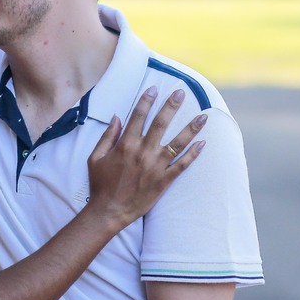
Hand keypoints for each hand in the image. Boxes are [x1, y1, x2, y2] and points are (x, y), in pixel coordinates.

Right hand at [86, 86, 206, 230]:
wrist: (109, 211)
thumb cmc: (100, 184)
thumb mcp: (95, 158)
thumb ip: (107, 136)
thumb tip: (117, 117)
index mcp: (125, 145)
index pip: (138, 117)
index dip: (146, 101)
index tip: (154, 88)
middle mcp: (143, 152)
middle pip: (161, 124)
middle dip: (171, 106)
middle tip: (181, 93)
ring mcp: (156, 166)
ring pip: (178, 143)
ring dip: (191, 128)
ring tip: (204, 116)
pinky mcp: (164, 180)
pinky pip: (182, 165)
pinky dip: (194, 155)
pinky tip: (203, 144)